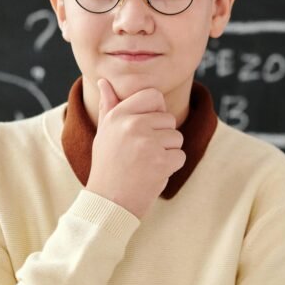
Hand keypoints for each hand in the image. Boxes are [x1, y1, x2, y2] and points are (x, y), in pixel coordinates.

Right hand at [86, 78, 185, 217]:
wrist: (108, 202)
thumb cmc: (107, 166)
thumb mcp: (104, 133)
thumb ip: (109, 106)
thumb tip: (105, 82)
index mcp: (119, 115)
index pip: (154, 96)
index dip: (156, 112)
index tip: (145, 128)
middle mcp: (133, 125)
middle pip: (169, 119)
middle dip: (162, 136)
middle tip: (142, 153)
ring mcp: (148, 143)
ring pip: (177, 138)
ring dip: (168, 152)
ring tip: (146, 164)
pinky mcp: (161, 161)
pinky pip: (181, 156)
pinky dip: (171, 167)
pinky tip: (153, 174)